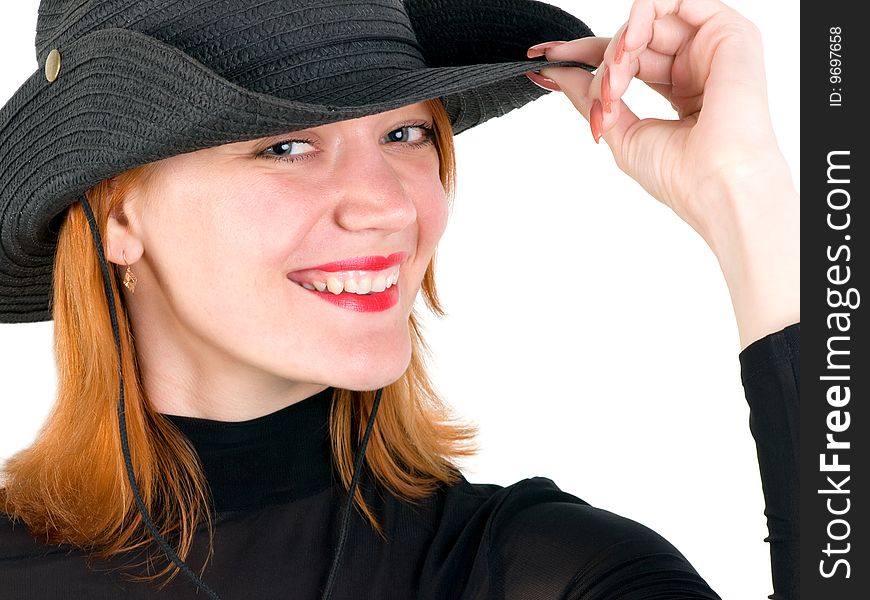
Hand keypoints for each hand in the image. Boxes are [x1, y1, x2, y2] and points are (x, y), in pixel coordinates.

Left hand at [526, 0, 798, 347]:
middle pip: (631, 40)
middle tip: (593, 90)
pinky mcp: (728, 32)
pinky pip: (675, 0)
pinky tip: (629, 44)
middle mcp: (696, 65)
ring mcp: (712, 48)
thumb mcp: (620, 130)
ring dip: (618, 48)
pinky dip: (642, 16)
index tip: (544, 59)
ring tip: (614, 82)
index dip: (582, 56)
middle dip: (597, 60)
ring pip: (648, 23)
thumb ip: (590, 96)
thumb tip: (557, 71)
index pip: (624, 59)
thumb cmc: (679, 175)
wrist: (716, 185)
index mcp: (680, 90)